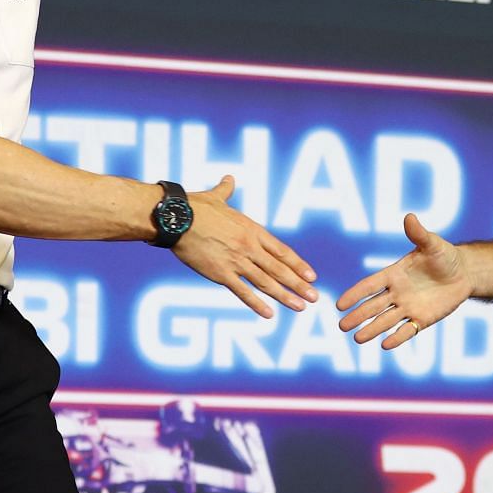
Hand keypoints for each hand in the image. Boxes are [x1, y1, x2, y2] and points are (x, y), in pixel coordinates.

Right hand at [172, 176, 316, 317]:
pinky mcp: (220, 273)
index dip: (298, 265)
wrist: (177, 218)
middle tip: (314, 297)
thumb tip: (229, 178)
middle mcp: (249, 246)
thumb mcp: (217, 198)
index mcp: (252, 230)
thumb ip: (226, 191)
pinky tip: (269, 314)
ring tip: (300, 306)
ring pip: (266, 282)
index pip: (282, 251)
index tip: (311, 276)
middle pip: (279, 269)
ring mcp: (236, 261)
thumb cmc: (195, 206)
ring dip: (285, 295)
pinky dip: (256, 303)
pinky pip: (242, 291)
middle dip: (299, 284)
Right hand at [336, 213, 471, 348]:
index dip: (354, 294)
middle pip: (373, 306)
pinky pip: (408, 330)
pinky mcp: (422, 319)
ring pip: (386, 321)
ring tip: (357, 339)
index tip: (339, 304)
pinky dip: (397, 338)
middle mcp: (397, 293)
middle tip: (341, 326)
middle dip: (358, 316)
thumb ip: (419, 234)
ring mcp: (408, 307)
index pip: (370, 285)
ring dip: (372, 329)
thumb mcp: (432, 244)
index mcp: (394, 274)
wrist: (464, 273)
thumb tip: (409, 217)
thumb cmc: (445, 256)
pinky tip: (385, 345)